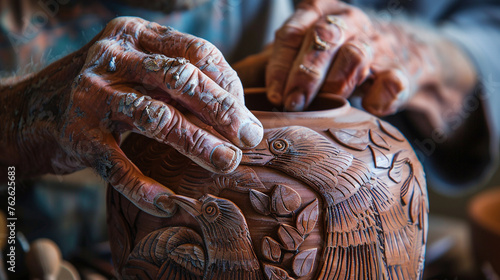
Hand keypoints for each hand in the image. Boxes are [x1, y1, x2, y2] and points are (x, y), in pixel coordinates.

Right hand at [0, 17, 262, 216]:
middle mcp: (112, 57)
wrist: (32, 111)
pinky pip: (117, 165)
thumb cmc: (105, 91)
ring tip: (227, 163)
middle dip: (222, 111)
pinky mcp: (76, 134)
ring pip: (156, 118)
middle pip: (181, 81)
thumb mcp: (138, 68)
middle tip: (250, 138)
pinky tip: (169, 203)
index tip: (246, 115)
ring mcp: (91, 94)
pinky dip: (145, 187)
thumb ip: (179, 79)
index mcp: (135, 35)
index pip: (196, 52)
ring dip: (197, 143)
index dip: (228, 85)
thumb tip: (240, 113)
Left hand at [263, 0, 440, 114]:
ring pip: (355, 56)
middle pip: (323, 39)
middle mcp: (347, 21)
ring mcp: (376, 42)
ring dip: (336, 84)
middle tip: (293, 104)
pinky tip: (369, 108)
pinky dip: (380, 97)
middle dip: (305, 74)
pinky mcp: (401, 68)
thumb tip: (232, 81)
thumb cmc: (335, 56)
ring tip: (327, 106)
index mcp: (317, 12)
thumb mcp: (303, 50)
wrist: (397, 53)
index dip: (280, 66)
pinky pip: (392, 80)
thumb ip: (272, 61)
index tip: (273, 96)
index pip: (292, 34)